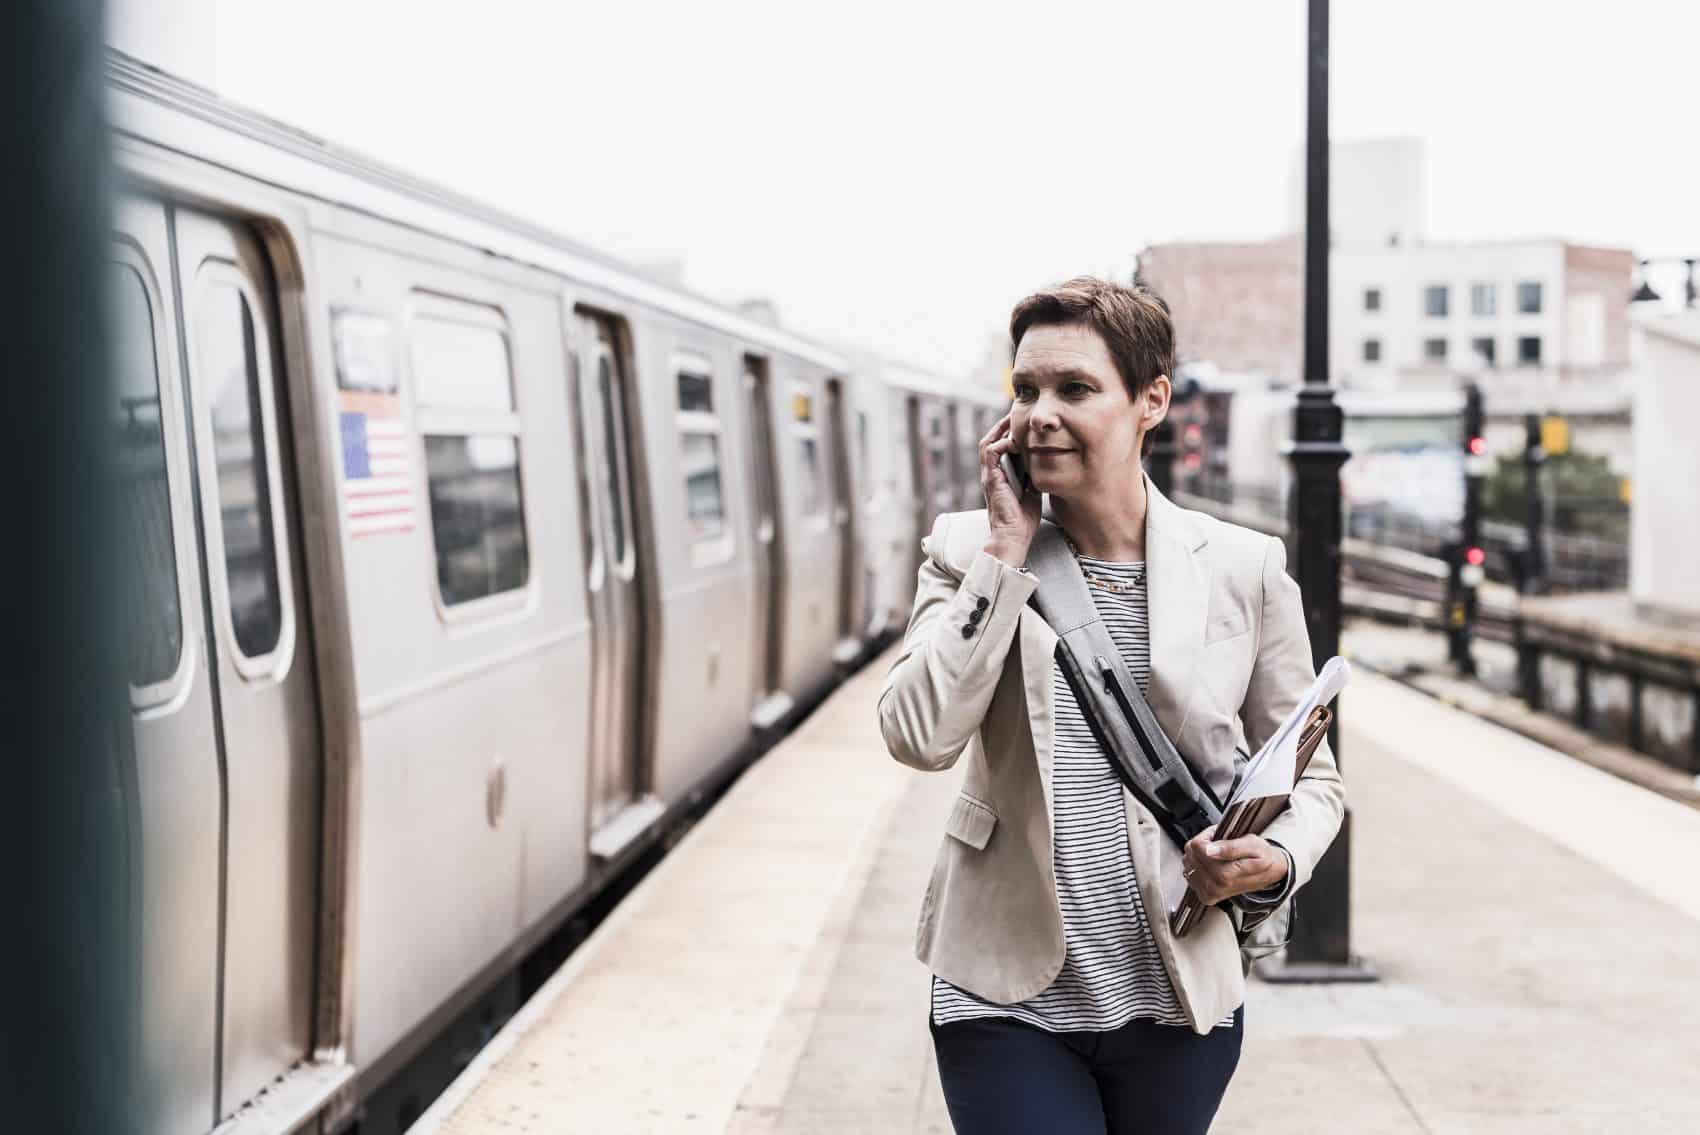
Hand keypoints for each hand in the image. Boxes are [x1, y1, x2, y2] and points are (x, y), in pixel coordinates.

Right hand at [979, 413, 1039, 565]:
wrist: (1013, 536)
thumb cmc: (1023, 519)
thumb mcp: (1032, 491)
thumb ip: (1034, 476)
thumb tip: (1047, 463)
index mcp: (1000, 475)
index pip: (1000, 447)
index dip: (1009, 433)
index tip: (1024, 424)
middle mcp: (991, 473)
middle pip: (991, 440)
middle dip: (1003, 426)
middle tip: (1016, 413)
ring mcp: (989, 476)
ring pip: (988, 443)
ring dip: (1000, 430)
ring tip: (1013, 419)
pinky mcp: (990, 479)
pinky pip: (991, 452)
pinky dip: (1002, 443)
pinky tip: (1015, 441)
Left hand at [1181, 827, 1287, 905]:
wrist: (1269, 873)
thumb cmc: (1262, 857)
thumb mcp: (1252, 845)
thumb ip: (1230, 847)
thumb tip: (1209, 850)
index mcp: (1224, 875)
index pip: (1197, 846)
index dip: (1207, 836)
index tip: (1219, 836)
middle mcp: (1214, 887)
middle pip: (1190, 853)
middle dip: (1203, 844)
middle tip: (1221, 845)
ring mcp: (1209, 893)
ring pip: (1188, 862)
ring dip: (1199, 854)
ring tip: (1218, 855)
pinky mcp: (1205, 895)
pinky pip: (1189, 873)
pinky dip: (1198, 865)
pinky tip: (1213, 865)